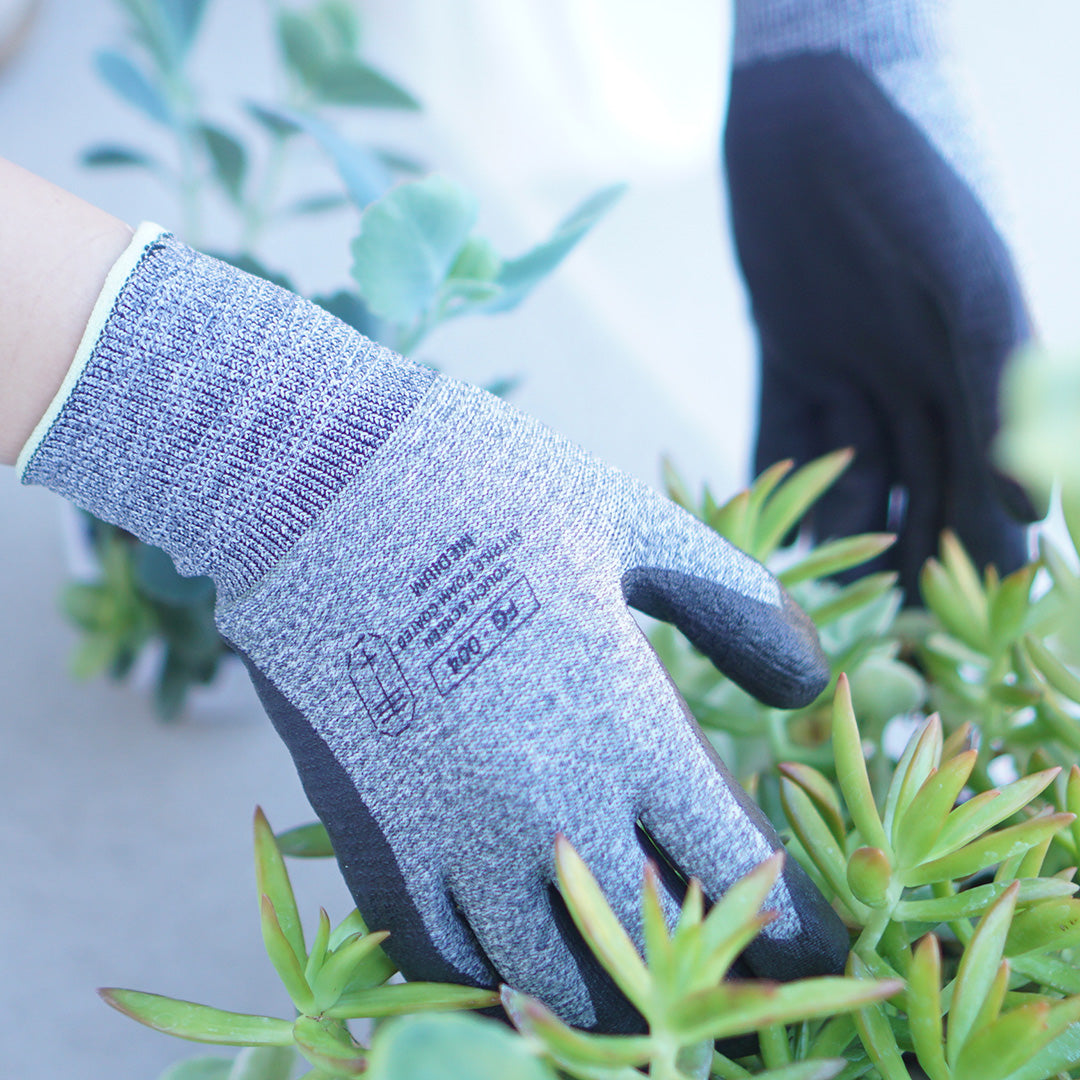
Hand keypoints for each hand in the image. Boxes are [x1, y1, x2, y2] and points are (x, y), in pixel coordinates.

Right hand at [22, 231, 848, 1030]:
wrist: (321, 481)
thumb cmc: (492, 487)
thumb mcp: (636, 525)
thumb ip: (738, 605)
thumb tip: (812, 688)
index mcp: (621, 720)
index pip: (740, 869)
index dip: (799, 928)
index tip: (822, 951)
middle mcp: (542, 799)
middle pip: (650, 951)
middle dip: (709, 985)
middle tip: (735, 986)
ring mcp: (448, 831)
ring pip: (545, 984)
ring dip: (602, 999)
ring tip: (634, 992)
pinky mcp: (372, 837)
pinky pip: (441, 961)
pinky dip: (495, 979)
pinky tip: (520, 957)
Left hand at [724, 0, 1042, 599]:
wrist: (816, 98)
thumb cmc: (908, 164)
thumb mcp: (963, 271)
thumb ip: (996, 373)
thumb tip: (1030, 502)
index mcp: (977, 364)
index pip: (988, 478)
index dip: (980, 552)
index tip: (962, 631)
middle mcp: (920, 374)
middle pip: (921, 490)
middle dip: (909, 562)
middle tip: (889, 646)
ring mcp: (853, 364)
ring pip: (853, 471)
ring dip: (839, 532)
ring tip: (819, 602)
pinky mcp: (790, 348)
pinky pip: (785, 428)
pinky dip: (773, 478)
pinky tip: (758, 530)